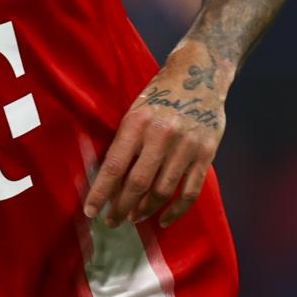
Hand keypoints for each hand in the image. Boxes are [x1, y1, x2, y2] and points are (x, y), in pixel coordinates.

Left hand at [82, 47, 228, 229]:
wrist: (200, 76)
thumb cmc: (159, 96)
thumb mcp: (134, 111)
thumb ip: (124, 143)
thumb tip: (108, 182)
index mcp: (136, 123)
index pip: (114, 166)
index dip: (101, 193)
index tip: (90, 211)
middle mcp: (161, 135)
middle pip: (137, 183)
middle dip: (121, 207)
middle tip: (112, 221)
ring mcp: (186, 147)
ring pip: (162, 191)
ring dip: (145, 210)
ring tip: (134, 218)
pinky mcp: (206, 154)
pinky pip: (189, 192)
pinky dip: (176, 210)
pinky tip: (163, 219)